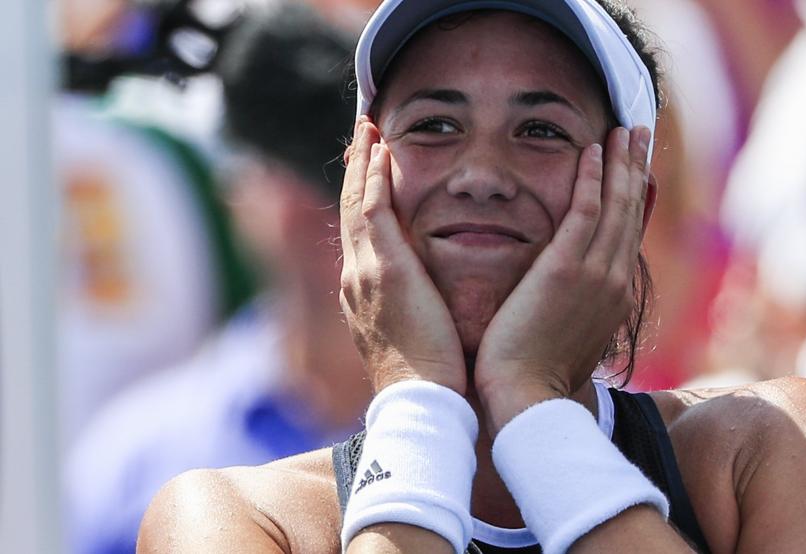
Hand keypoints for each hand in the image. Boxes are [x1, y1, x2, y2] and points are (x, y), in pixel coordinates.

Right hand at [339, 117, 466, 394]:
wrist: (423, 404)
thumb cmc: (431, 380)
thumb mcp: (417, 340)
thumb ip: (419, 313)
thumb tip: (433, 304)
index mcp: (364, 295)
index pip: (362, 236)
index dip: (363, 200)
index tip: (370, 172)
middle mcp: (355, 279)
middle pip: (350, 212)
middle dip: (356, 174)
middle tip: (361, 138)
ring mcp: (364, 272)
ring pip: (357, 204)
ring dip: (362, 164)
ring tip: (367, 131)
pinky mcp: (383, 269)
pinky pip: (372, 210)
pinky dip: (373, 178)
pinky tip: (381, 151)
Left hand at [474, 126, 652, 433]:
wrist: (527, 399)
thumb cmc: (537, 374)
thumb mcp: (568, 337)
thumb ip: (574, 308)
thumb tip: (569, 298)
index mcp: (614, 296)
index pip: (628, 233)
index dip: (635, 195)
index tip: (635, 168)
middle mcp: (614, 280)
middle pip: (632, 211)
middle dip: (636, 167)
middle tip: (640, 131)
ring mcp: (595, 274)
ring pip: (616, 204)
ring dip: (621, 162)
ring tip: (625, 128)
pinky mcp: (566, 269)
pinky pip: (585, 211)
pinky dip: (592, 178)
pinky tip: (591, 149)